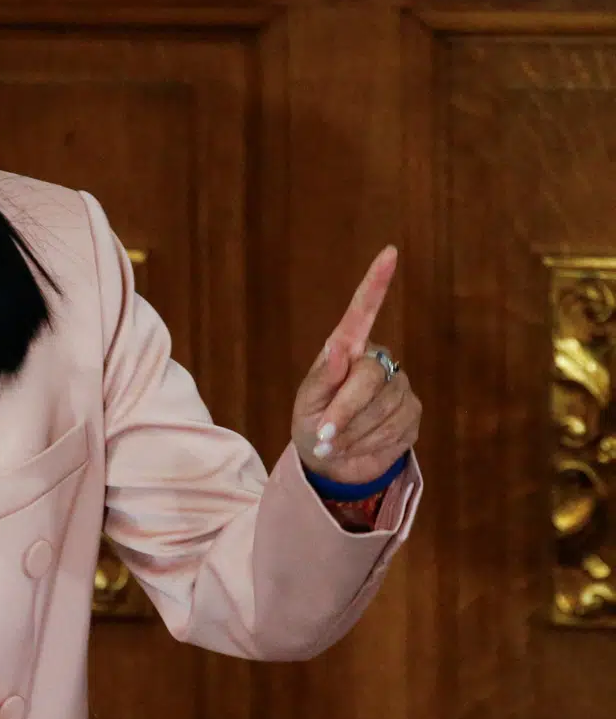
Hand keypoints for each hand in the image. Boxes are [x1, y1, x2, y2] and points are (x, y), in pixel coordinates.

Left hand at [290, 246, 421, 484]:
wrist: (333, 465)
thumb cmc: (312, 425)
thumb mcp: (305, 403)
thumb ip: (321, 378)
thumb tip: (337, 346)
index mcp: (348, 350)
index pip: (362, 313)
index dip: (376, 283)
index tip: (389, 253)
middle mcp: (378, 361)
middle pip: (369, 377)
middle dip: (344, 411)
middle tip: (323, 435)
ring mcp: (399, 387)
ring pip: (382, 408)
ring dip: (353, 433)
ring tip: (334, 444)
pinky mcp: (413, 414)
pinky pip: (394, 429)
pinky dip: (369, 444)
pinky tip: (357, 447)